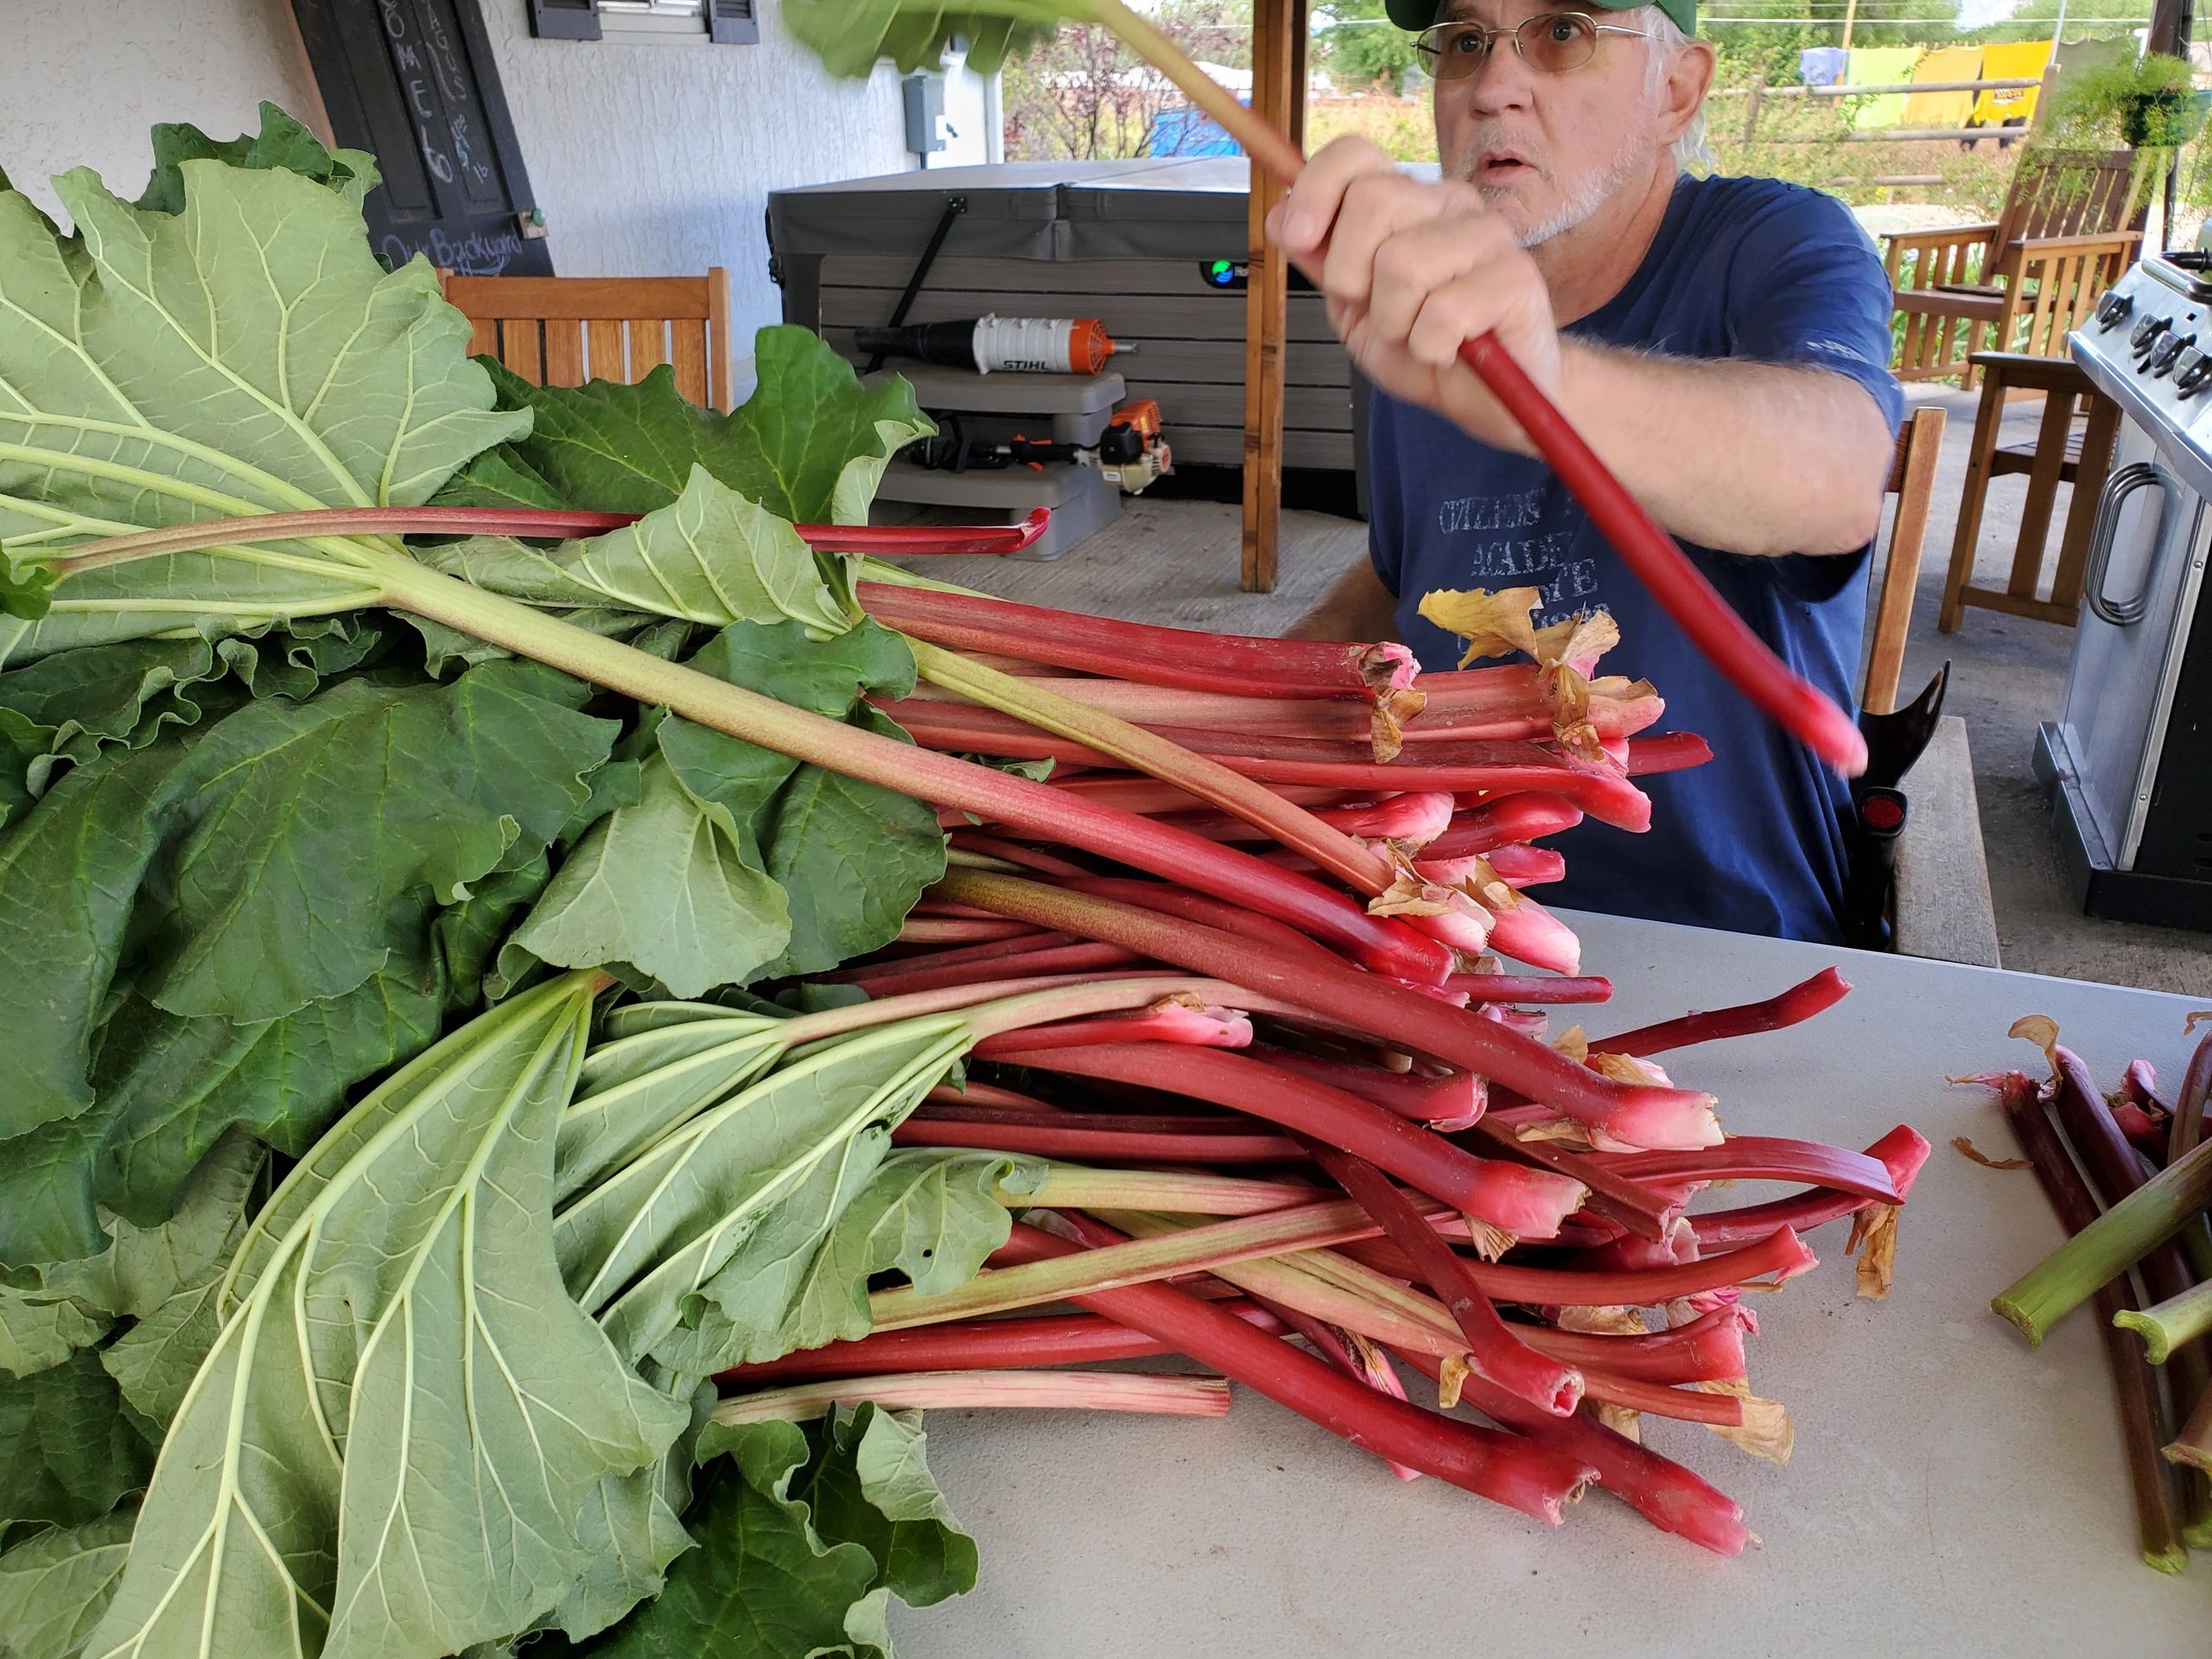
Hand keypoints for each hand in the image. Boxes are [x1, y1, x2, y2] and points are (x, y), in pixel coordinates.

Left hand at [1267, 137, 1561, 454]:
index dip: (1316, 190)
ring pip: (1402, 263)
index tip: (1298, 238)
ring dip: (1395, 323)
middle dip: (1351, 273)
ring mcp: (1489, 235)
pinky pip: (1443, 313)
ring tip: (1417, 336)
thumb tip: (1278, 216)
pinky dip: (1430, 348)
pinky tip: (1449, 351)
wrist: (1485, 398)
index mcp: (1408, 199)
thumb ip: (1321, 263)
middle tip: (1377, 311)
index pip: (1356, 155)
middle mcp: (1451, 203)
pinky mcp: (1516, 279)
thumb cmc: (1422, 347)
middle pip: (1372, 200)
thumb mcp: (1353, 309)